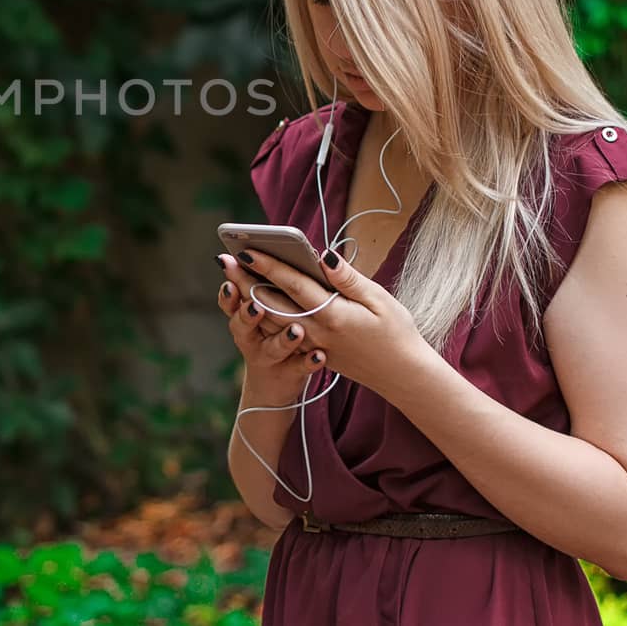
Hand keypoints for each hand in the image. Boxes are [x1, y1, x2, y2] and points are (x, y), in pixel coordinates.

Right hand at [216, 258, 326, 404]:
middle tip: (255, 304)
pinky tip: (319, 356)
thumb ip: (261, 283)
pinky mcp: (289, 373)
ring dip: (282, 339)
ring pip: (271, 347)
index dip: (231, 280)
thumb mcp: (261, 307)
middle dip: (247, 312)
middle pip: (245, 321)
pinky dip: (306, 362)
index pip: (234, 294)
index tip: (228, 264)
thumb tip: (247, 255)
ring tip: (296, 330)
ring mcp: (269, 356)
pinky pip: (298, 368)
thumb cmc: (274, 330)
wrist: (273, 386)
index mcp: (247, 311)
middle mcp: (251, 335)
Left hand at [234, 245, 429, 398]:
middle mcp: (316, 331)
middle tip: (224, 260)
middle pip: (272, 302)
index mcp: (333, 314)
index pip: (293, 285)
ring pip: (272, 319)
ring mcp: (313, 345)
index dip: (269, 266)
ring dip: (248, 297)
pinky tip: (251, 302)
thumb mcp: (379, 300)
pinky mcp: (313, 352)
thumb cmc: (396, 333)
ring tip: (231, 277)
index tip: (247, 250)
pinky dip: (263, 317)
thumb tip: (324, 256)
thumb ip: (348, 279)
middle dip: (246, 280)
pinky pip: (281, 333)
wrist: (402, 375)